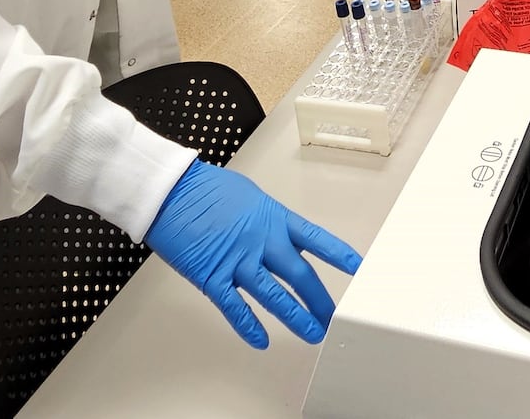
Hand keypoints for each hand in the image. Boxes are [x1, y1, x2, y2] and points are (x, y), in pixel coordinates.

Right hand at [144, 160, 361, 348]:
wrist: (170, 190)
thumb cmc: (204, 188)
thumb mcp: (248, 195)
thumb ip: (266, 219)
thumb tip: (276, 234)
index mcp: (272, 218)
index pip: (315, 239)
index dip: (339, 255)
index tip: (360, 268)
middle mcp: (261, 241)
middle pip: (300, 276)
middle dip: (320, 300)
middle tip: (333, 317)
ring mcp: (238, 261)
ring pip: (275, 297)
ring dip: (296, 318)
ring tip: (312, 333)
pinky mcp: (213, 276)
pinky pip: (235, 307)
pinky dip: (249, 326)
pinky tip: (261, 340)